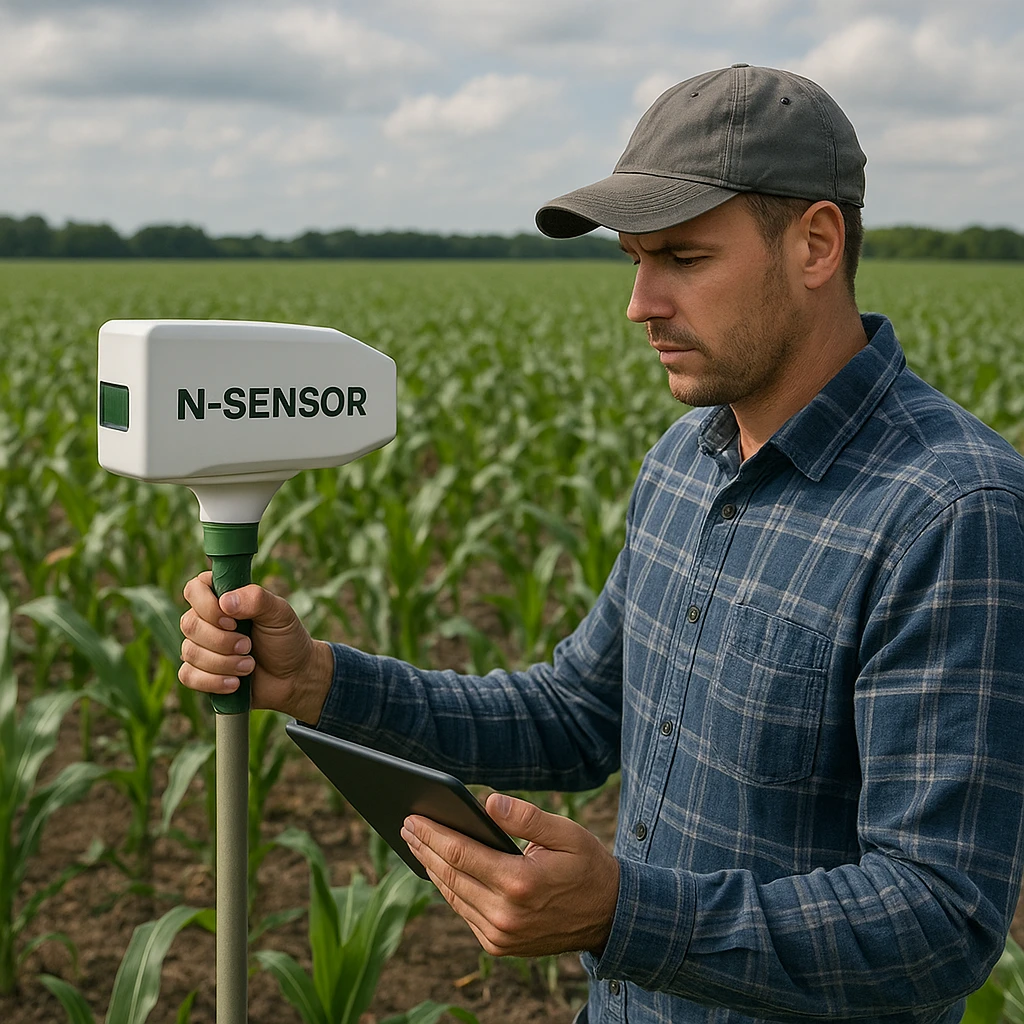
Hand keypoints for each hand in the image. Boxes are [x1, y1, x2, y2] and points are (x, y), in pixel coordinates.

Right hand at [178, 571, 333, 723]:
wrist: (293, 677)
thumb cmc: (285, 639)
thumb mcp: (279, 613)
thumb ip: (256, 599)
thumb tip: (225, 602)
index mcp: (222, 597)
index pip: (194, 589)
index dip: (208, 606)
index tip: (232, 621)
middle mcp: (206, 619)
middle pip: (189, 624)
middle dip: (222, 641)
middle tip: (248, 646)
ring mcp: (200, 646)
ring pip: (189, 652)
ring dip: (224, 663)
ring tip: (249, 665)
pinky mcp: (199, 673)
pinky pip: (188, 676)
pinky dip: (213, 681)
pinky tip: (235, 683)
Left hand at [401, 793, 619, 957]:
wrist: (609, 916)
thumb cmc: (587, 866)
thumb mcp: (566, 833)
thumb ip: (527, 817)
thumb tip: (489, 802)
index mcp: (520, 883)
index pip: (462, 854)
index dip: (433, 834)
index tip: (413, 817)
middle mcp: (505, 915)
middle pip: (450, 875)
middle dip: (425, 848)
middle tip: (406, 826)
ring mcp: (501, 936)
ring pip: (453, 896)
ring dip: (431, 869)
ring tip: (416, 844)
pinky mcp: (499, 946)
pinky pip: (465, 912)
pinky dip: (449, 889)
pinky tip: (439, 870)